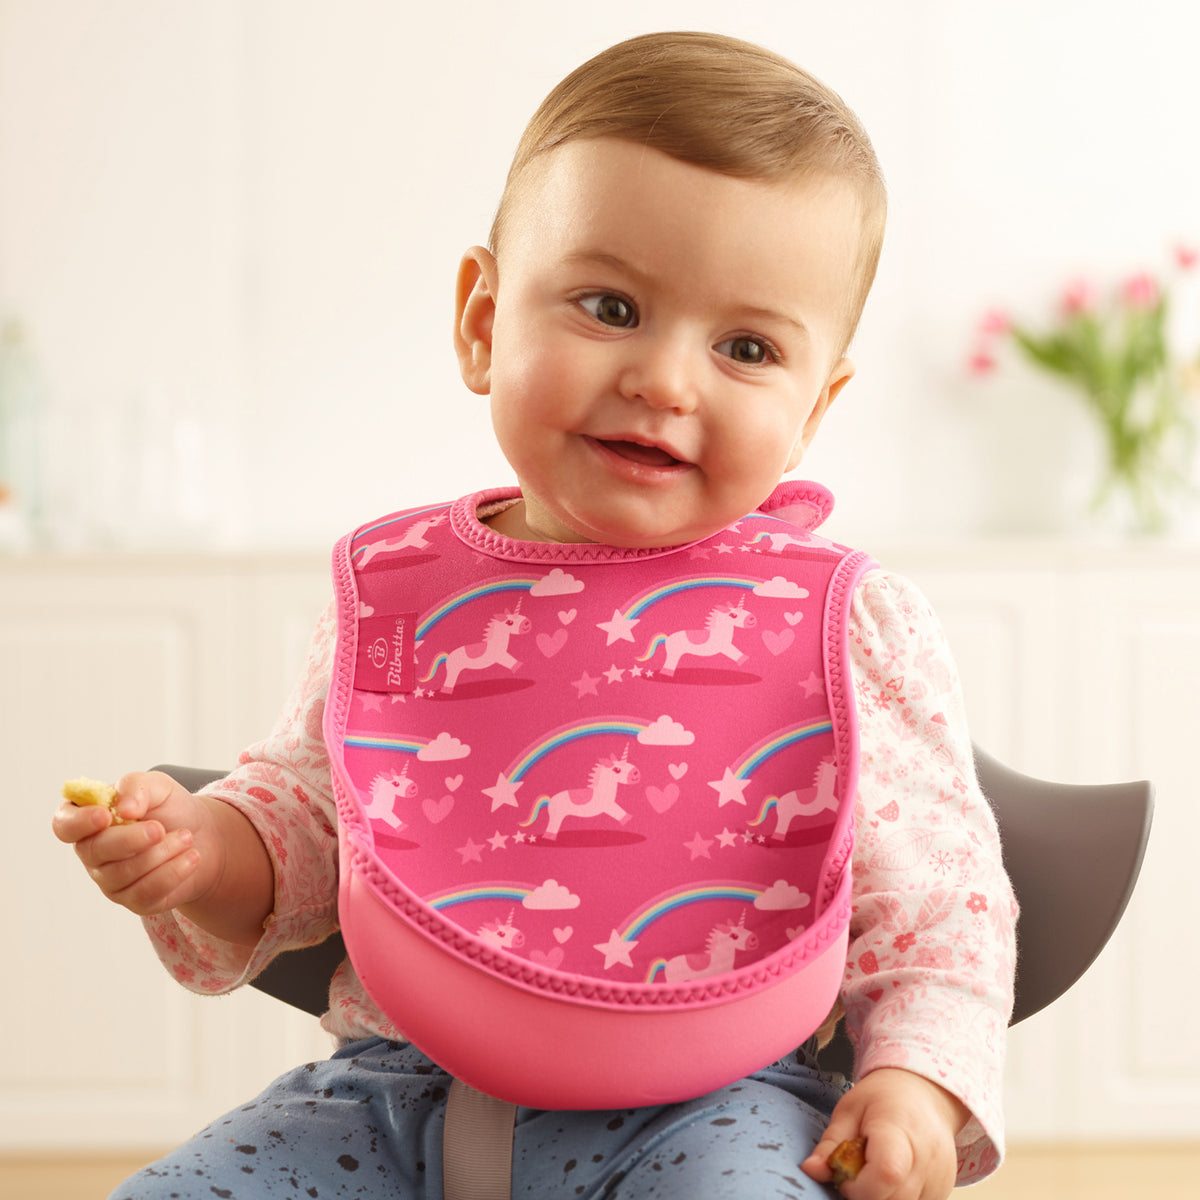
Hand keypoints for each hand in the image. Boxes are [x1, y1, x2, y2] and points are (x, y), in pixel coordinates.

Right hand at [52, 770, 214, 915]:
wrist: (204, 836)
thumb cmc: (170, 809)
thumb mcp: (158, 786)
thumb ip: (137, 786)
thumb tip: (123, 808)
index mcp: (90, 819)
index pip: (64, 825)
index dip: (79, 822)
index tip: (105, 815)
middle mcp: (93, 852)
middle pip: (94, 851)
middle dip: (130, 840)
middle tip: (160, 829)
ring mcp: (110, 880)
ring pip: (122, 873)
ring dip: (160, 853)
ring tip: (186, 837)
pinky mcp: (134, 900)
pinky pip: (146, 893)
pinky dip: (173, 873)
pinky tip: (191, 857)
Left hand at [801, 1067, 967, 1199]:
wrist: (923, 1092)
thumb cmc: (883, 1098)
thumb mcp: (849, 1109)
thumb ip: (831, 1143)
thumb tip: (810, 1169)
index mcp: (899, 1128)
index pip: (886, 1173)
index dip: (859, 1186)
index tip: (846, 1175)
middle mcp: (927, 1155)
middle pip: (894, 1198)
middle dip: (867, 1195)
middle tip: (857, 1173)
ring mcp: (941, 1176)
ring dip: (883, 1197)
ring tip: (875, 1172)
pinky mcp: (946, 1189)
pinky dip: (898, 1198)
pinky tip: (893, 1179)